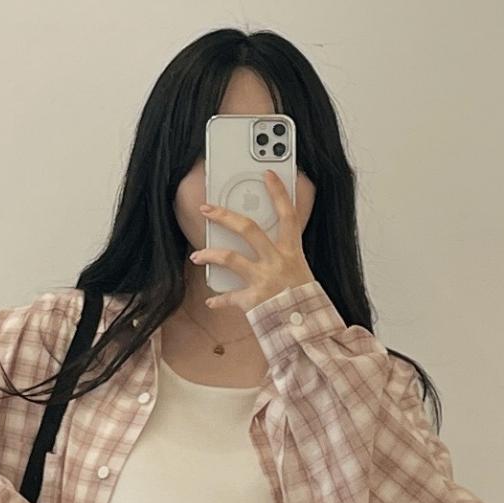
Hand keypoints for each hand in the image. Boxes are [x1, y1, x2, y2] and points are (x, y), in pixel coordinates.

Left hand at [191, 170, 312, 313]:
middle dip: (224, 215)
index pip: (288, 215)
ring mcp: (263, 279)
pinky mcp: (253, 300)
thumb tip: (265, 245)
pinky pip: (230, 298)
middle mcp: (277, 261)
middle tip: (207, 208)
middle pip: (248, 228)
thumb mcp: (300, 270)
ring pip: (230, 258)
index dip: (278, 193)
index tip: (267, 174)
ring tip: (196, 255)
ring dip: (210, 254)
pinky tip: (211, 301)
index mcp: (292, 251)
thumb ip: (283, 256)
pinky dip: (219, 300)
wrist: (307, 328)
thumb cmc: (304, 299)